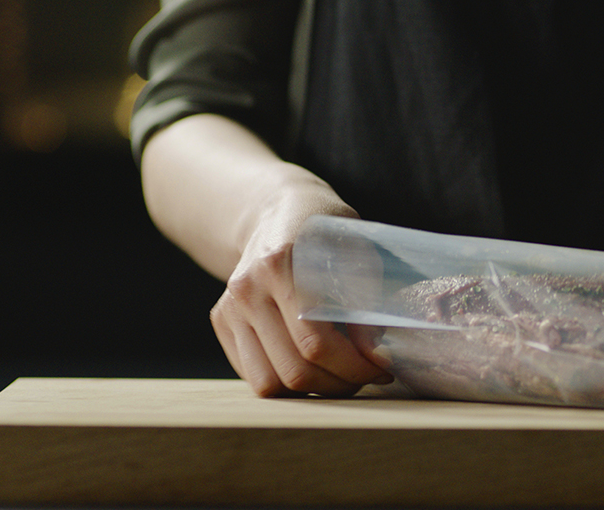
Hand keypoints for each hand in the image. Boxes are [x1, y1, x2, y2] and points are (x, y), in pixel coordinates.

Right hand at [209, 184, 393, 397]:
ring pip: (268, 383)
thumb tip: (374, 357)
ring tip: (340, 375)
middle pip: (293, 370)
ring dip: (311, 391)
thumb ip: (365, 302)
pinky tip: (315, 365)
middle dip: (338, 384)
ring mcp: (230, 307)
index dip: (354, 367)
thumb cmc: (326, 230)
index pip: (316, 343)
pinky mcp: (222, 321)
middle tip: (367, 377)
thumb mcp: (357, 251)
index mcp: (281, 264)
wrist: (278, 211)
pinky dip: (287, 381)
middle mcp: (248, 288)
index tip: (382, 369)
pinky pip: (254, 374)